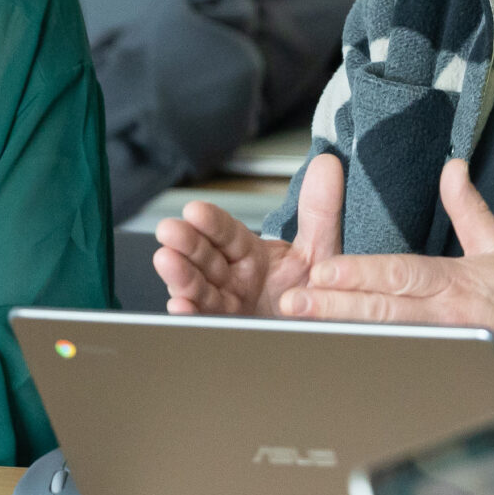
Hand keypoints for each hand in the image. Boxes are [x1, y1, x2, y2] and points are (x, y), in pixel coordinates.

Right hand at [153, 153, 343, 316]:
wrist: (323, 330)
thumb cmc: (313, 291)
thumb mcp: (320, 249)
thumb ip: (320, 210)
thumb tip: (327, 164)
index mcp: (250, 254)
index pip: (227, 233)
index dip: (211, 222)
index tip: (195, 209)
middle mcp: (234, 277)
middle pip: (205, 257)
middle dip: (186, 243)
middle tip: (169, 230)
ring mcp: (228, 304)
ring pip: (199, 287)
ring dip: (180, 274)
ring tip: (166, 260)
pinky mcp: (228, 328)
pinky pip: (207, 320)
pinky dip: (192, 314)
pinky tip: (180, 305)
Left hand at [280, 160, 493, 398]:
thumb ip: (469, 209)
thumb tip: (453, 169)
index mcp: (456, 282)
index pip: (400, 274)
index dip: (360, 273)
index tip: (323, 271)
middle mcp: (447, 317)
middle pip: (383, 311)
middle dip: (334, 307)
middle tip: (292, 304)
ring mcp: (445, 350)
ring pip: (386, 343)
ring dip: (343, 337)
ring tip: (303, 333)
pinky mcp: (447, 377)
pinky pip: (404, 374)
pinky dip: (373, 371)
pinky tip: (341, 367)